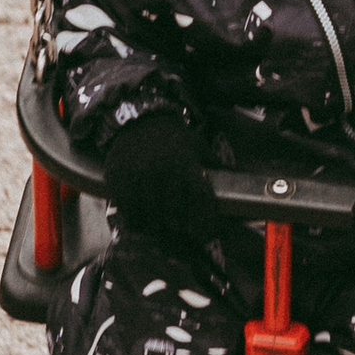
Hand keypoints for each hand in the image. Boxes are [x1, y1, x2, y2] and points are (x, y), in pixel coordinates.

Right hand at [102, 113, 213, 241]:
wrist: (137, 119)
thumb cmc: (171, 136)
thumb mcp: (196, 144)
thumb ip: (213, 163)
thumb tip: (235, 175)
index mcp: (185, 164)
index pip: (200, 200)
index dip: (205, 221)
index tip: (206, 235)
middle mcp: (163, 172)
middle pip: (174, 215)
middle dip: (180, 227)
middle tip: (181, 231)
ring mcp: (139, 178)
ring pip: (151, 217)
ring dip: (158, 227)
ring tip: (161, 226)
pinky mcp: (119, 181)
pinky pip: (129, 213)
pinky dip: (136, 221)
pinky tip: (141, 221)